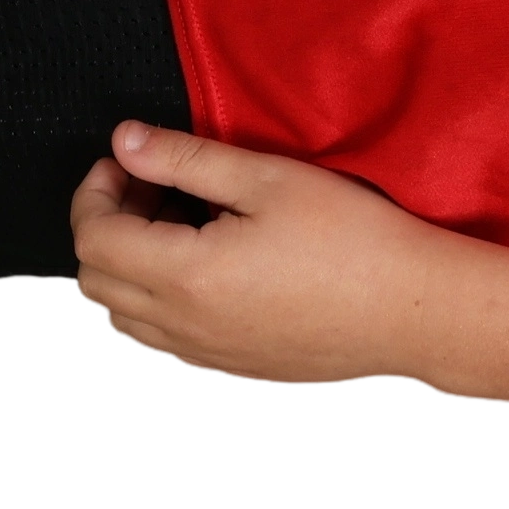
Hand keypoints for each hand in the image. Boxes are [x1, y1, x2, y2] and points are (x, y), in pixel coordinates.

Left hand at [72, 121, 482, 389]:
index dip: (95, 192)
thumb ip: (186, 159)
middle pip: (94, 281)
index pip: (93, 237)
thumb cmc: (355, 239)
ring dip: (127, 271)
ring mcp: (205, 353)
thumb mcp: (271, 179)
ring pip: (122, 320)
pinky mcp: (231, 367)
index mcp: (186, 274)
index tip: (124, 162)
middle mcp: (183, 324)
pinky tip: (205, 273)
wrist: (415, 310)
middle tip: (150, 189)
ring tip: (175, 231)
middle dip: (106, 227)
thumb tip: (125, 141)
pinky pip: (162, 343)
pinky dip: (157, 306)